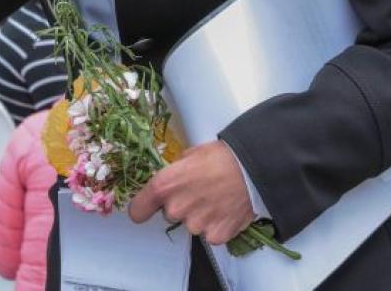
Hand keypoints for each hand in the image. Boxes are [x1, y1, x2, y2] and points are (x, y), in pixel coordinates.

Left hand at [127, 140, 254, 245]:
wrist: (252, 170)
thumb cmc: (221, 157)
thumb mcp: (189, 156)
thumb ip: (174, 173)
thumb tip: (173, 180)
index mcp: (164, 186)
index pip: (137, 210)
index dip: (142, 208)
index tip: (147, 207)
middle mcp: (176, 209)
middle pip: (169, 214)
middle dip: (180, 205)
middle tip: (199, 191)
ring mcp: (196, 225)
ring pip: (191, 223)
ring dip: (199, 215)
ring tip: (216, 198)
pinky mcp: (215, 236)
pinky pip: (210, 233)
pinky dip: (217, 225)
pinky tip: (225, 209)